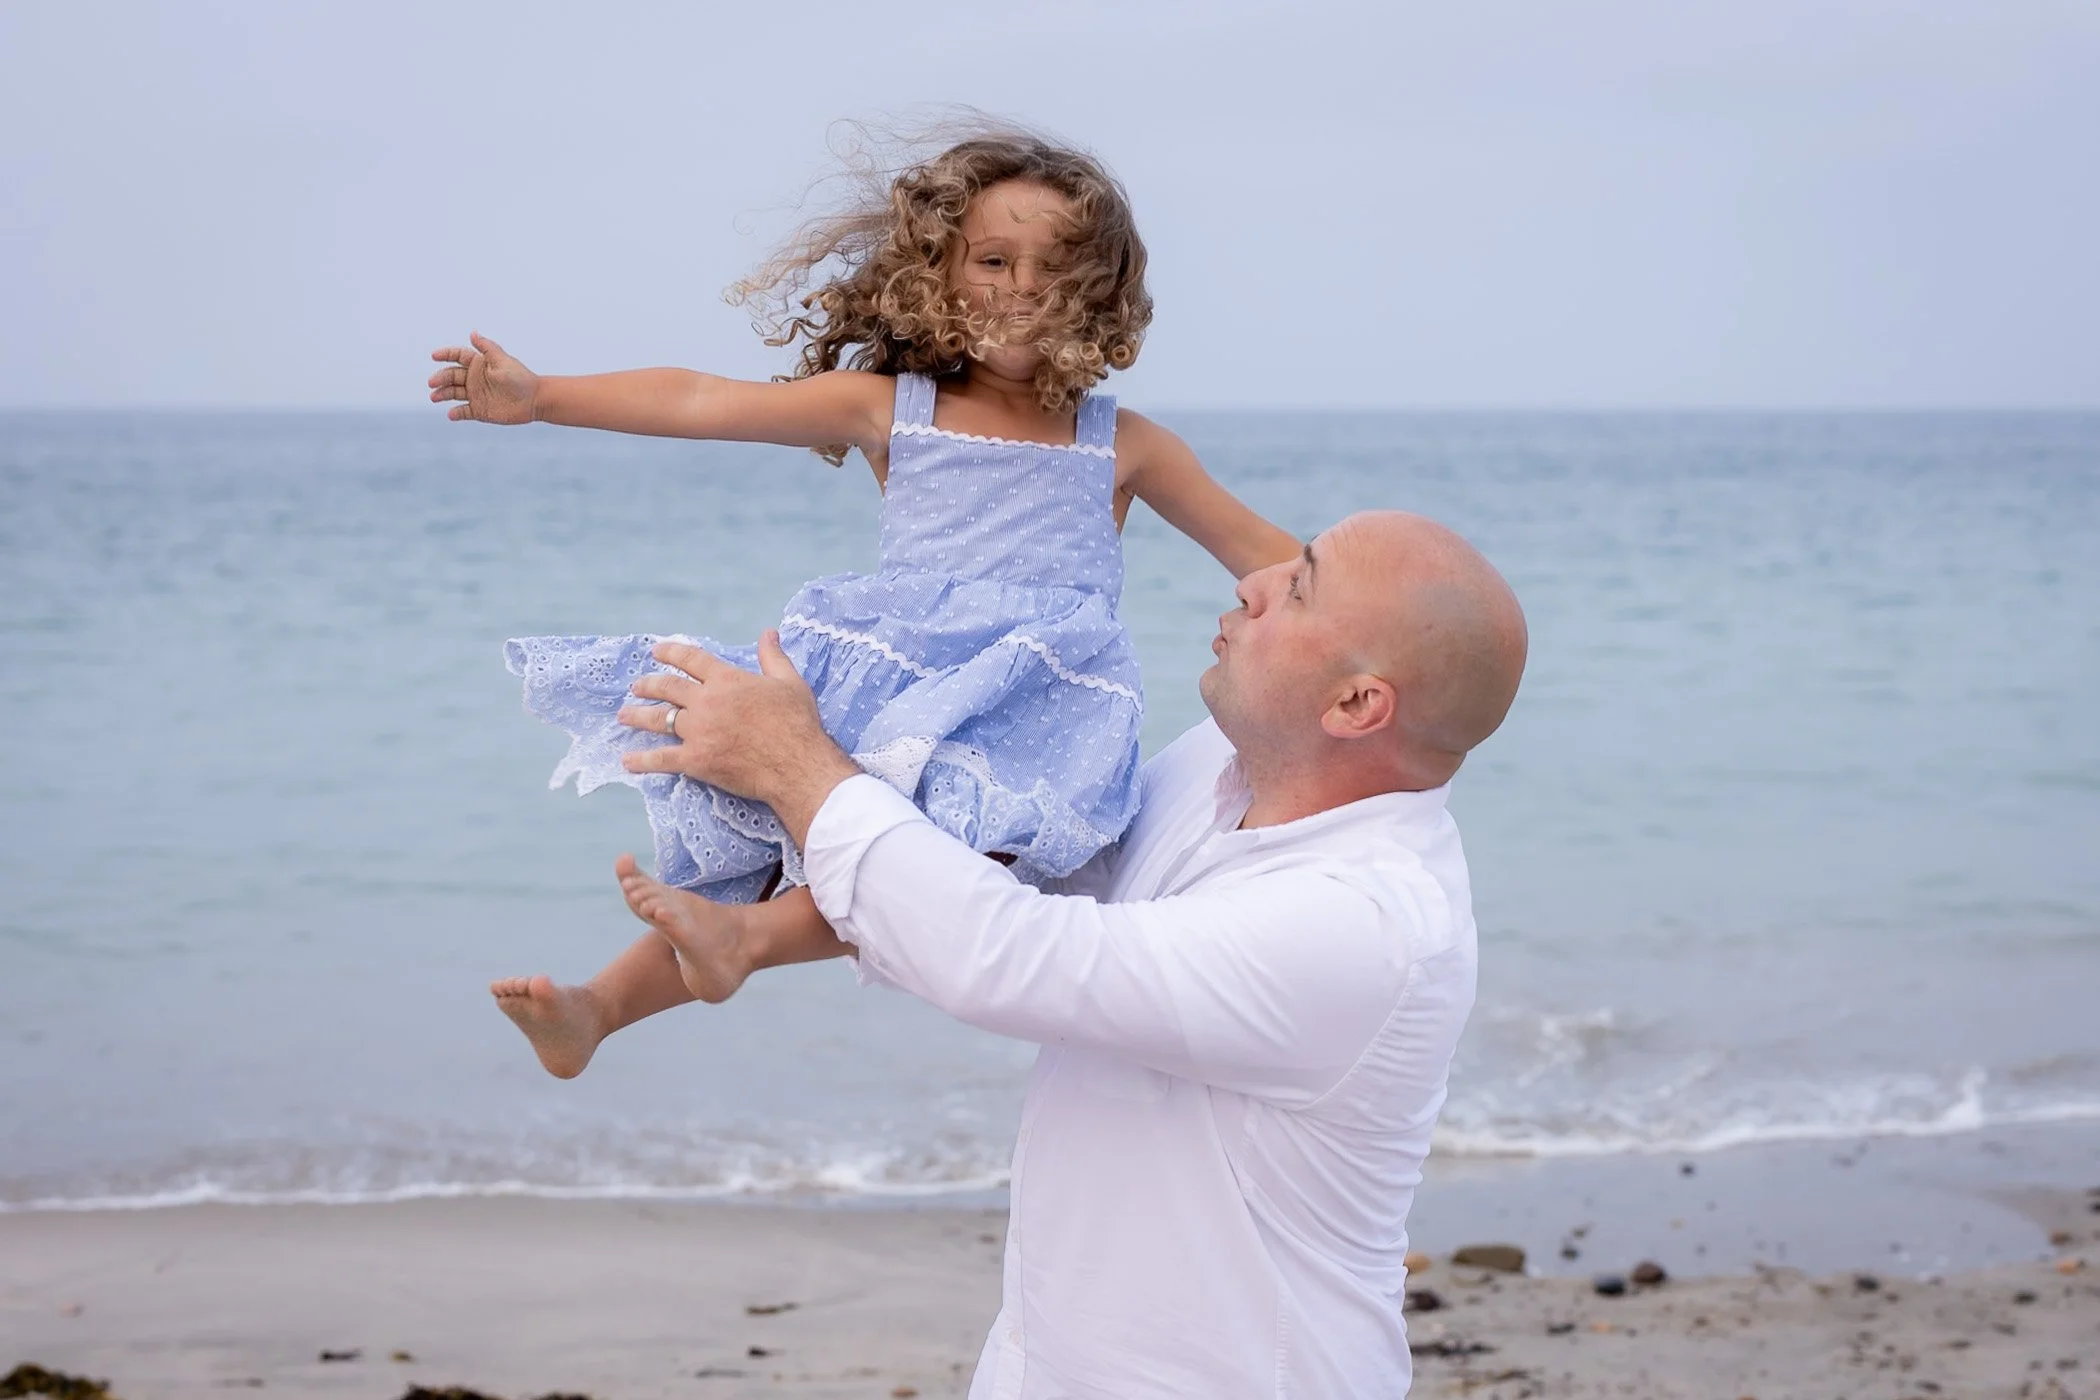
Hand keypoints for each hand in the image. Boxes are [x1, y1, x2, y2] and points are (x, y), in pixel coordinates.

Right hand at [428, 332, 538, 423]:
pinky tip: (451, 414)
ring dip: (442, 394)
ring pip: (453, 393)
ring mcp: (475, 394)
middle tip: (432, 383)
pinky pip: (463, 412)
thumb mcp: (503, 361)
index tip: (434, 356)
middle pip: (451, 375)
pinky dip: (456, 413)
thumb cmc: (520, 378)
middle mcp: (474, 378)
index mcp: (479, 364)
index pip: (457, 356)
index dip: (445, 354)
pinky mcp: (479, 410)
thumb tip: (472, 332)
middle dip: (440, 378)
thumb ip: (487, 348)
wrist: (535, 400)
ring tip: (434, 397)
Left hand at [616, 632, 861, 846]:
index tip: (656, 651)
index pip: (691, 660)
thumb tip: (769, 633)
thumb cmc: (797, 723)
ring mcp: (698, 731)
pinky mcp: (696, 760)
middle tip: (637, 686)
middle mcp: (706, 701)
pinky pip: (662, 759)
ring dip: (638, 716)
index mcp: (727, 679)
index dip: (671, 653)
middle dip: (648, 685)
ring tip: (624, 715)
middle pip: (668, 688)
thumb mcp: (789, 682)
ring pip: (659, 719)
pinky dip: (642, 761)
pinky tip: (627, 760)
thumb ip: (773, 656)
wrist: (796, 765)